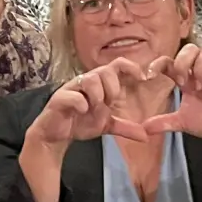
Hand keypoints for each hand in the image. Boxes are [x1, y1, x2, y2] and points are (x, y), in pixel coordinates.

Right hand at [24, 59, 151, 150]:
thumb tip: (146, 136)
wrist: (56, 134)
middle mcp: (87, 82)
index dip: (131, 67)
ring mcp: (72, 89)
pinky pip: (72, 95)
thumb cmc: (80, 122)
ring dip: (98, 93)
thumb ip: (125, 128)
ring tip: (95, 107)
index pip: (117, 65)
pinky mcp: (60, 99)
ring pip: (89, 79)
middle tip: (110, 103)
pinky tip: (83, 111)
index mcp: (100, 84)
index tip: (143, 79)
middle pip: (105, 70)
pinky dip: (81, 102)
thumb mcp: (107, 125)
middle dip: (112, 87)